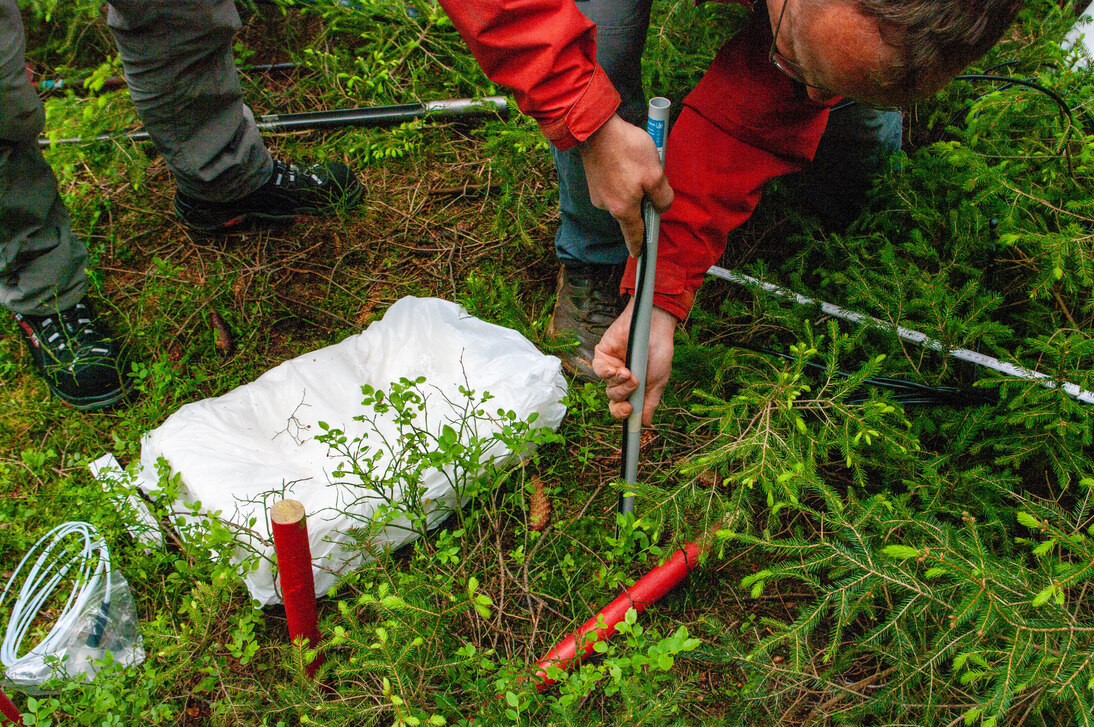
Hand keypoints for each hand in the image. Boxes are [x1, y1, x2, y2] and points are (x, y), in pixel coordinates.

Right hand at [578, 114, 673, 256]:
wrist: (596, 128)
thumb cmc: (627, 151)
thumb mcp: (656, 175)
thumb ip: (663, 197)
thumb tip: (661, 207)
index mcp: (623, 209)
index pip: (634, 234)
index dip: (639, 245)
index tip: (639, 254)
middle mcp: (607, 206)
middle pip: (631, 211)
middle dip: (643, 199)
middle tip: (652, 177)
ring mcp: (597, 193)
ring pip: (622, 196)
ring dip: (633, 185)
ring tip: (637, 162)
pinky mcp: (593, 179)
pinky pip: (613, 184)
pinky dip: (621, 176)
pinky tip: (625, 159)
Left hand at [592, 299, 676, 425]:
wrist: (654, 326)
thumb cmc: (659, 352)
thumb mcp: (658, 381)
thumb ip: (649, 402)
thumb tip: (645, 424)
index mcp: (633, 388)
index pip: (622, 408)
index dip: (623, 413)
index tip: (629, 412)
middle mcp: (620, 380)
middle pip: (614, 399)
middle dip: (623, 396)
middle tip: (634, 386)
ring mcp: (611, 367)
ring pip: (607, 387)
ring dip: (619, 383)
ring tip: (630, 373)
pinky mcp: (602, 355)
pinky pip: (598, 371)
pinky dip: (608, 373)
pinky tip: (619, 369)